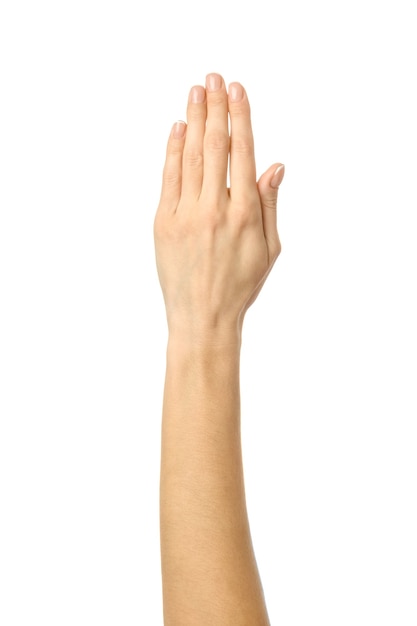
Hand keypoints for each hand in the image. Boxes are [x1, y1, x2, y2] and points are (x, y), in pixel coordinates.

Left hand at [154, 73, 284, 340]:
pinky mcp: (163, 223)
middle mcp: (215, 209)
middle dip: (216, 108)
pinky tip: (178, 128)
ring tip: (196, 91)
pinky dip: (173, 151)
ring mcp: (186, 215)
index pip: (243, 153)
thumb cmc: (240, 285)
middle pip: (215, 146)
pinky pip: (169, 178)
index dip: (240, 118)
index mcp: (245, 214)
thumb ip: (270, 205)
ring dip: (194, 120)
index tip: (237, 90)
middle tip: (214, 78)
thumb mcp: (269, 249)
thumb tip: (275, 166)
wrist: (202, 317)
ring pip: (190, 157)